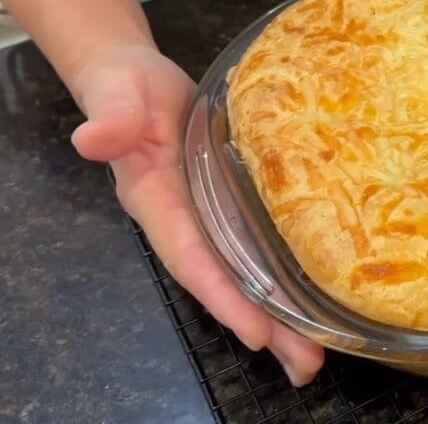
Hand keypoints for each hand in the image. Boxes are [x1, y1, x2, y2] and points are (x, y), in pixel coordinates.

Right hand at [69, 43, 323, 385]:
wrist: (135, 78)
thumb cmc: (127, 88)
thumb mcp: (118, 96)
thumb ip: (111, 118)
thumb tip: (93, 138)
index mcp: (159, 204)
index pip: (193, 259)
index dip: (224, 296)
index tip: (257, 331)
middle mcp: (187, 222)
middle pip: (227, 283)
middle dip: (264, 325)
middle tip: (307, 363)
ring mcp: (212, 217)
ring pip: (247, 274)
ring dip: (281, 316)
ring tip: (317, 355)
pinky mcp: (234, 204)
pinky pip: (260, 248)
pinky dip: (287, 277)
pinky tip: (319, 300)